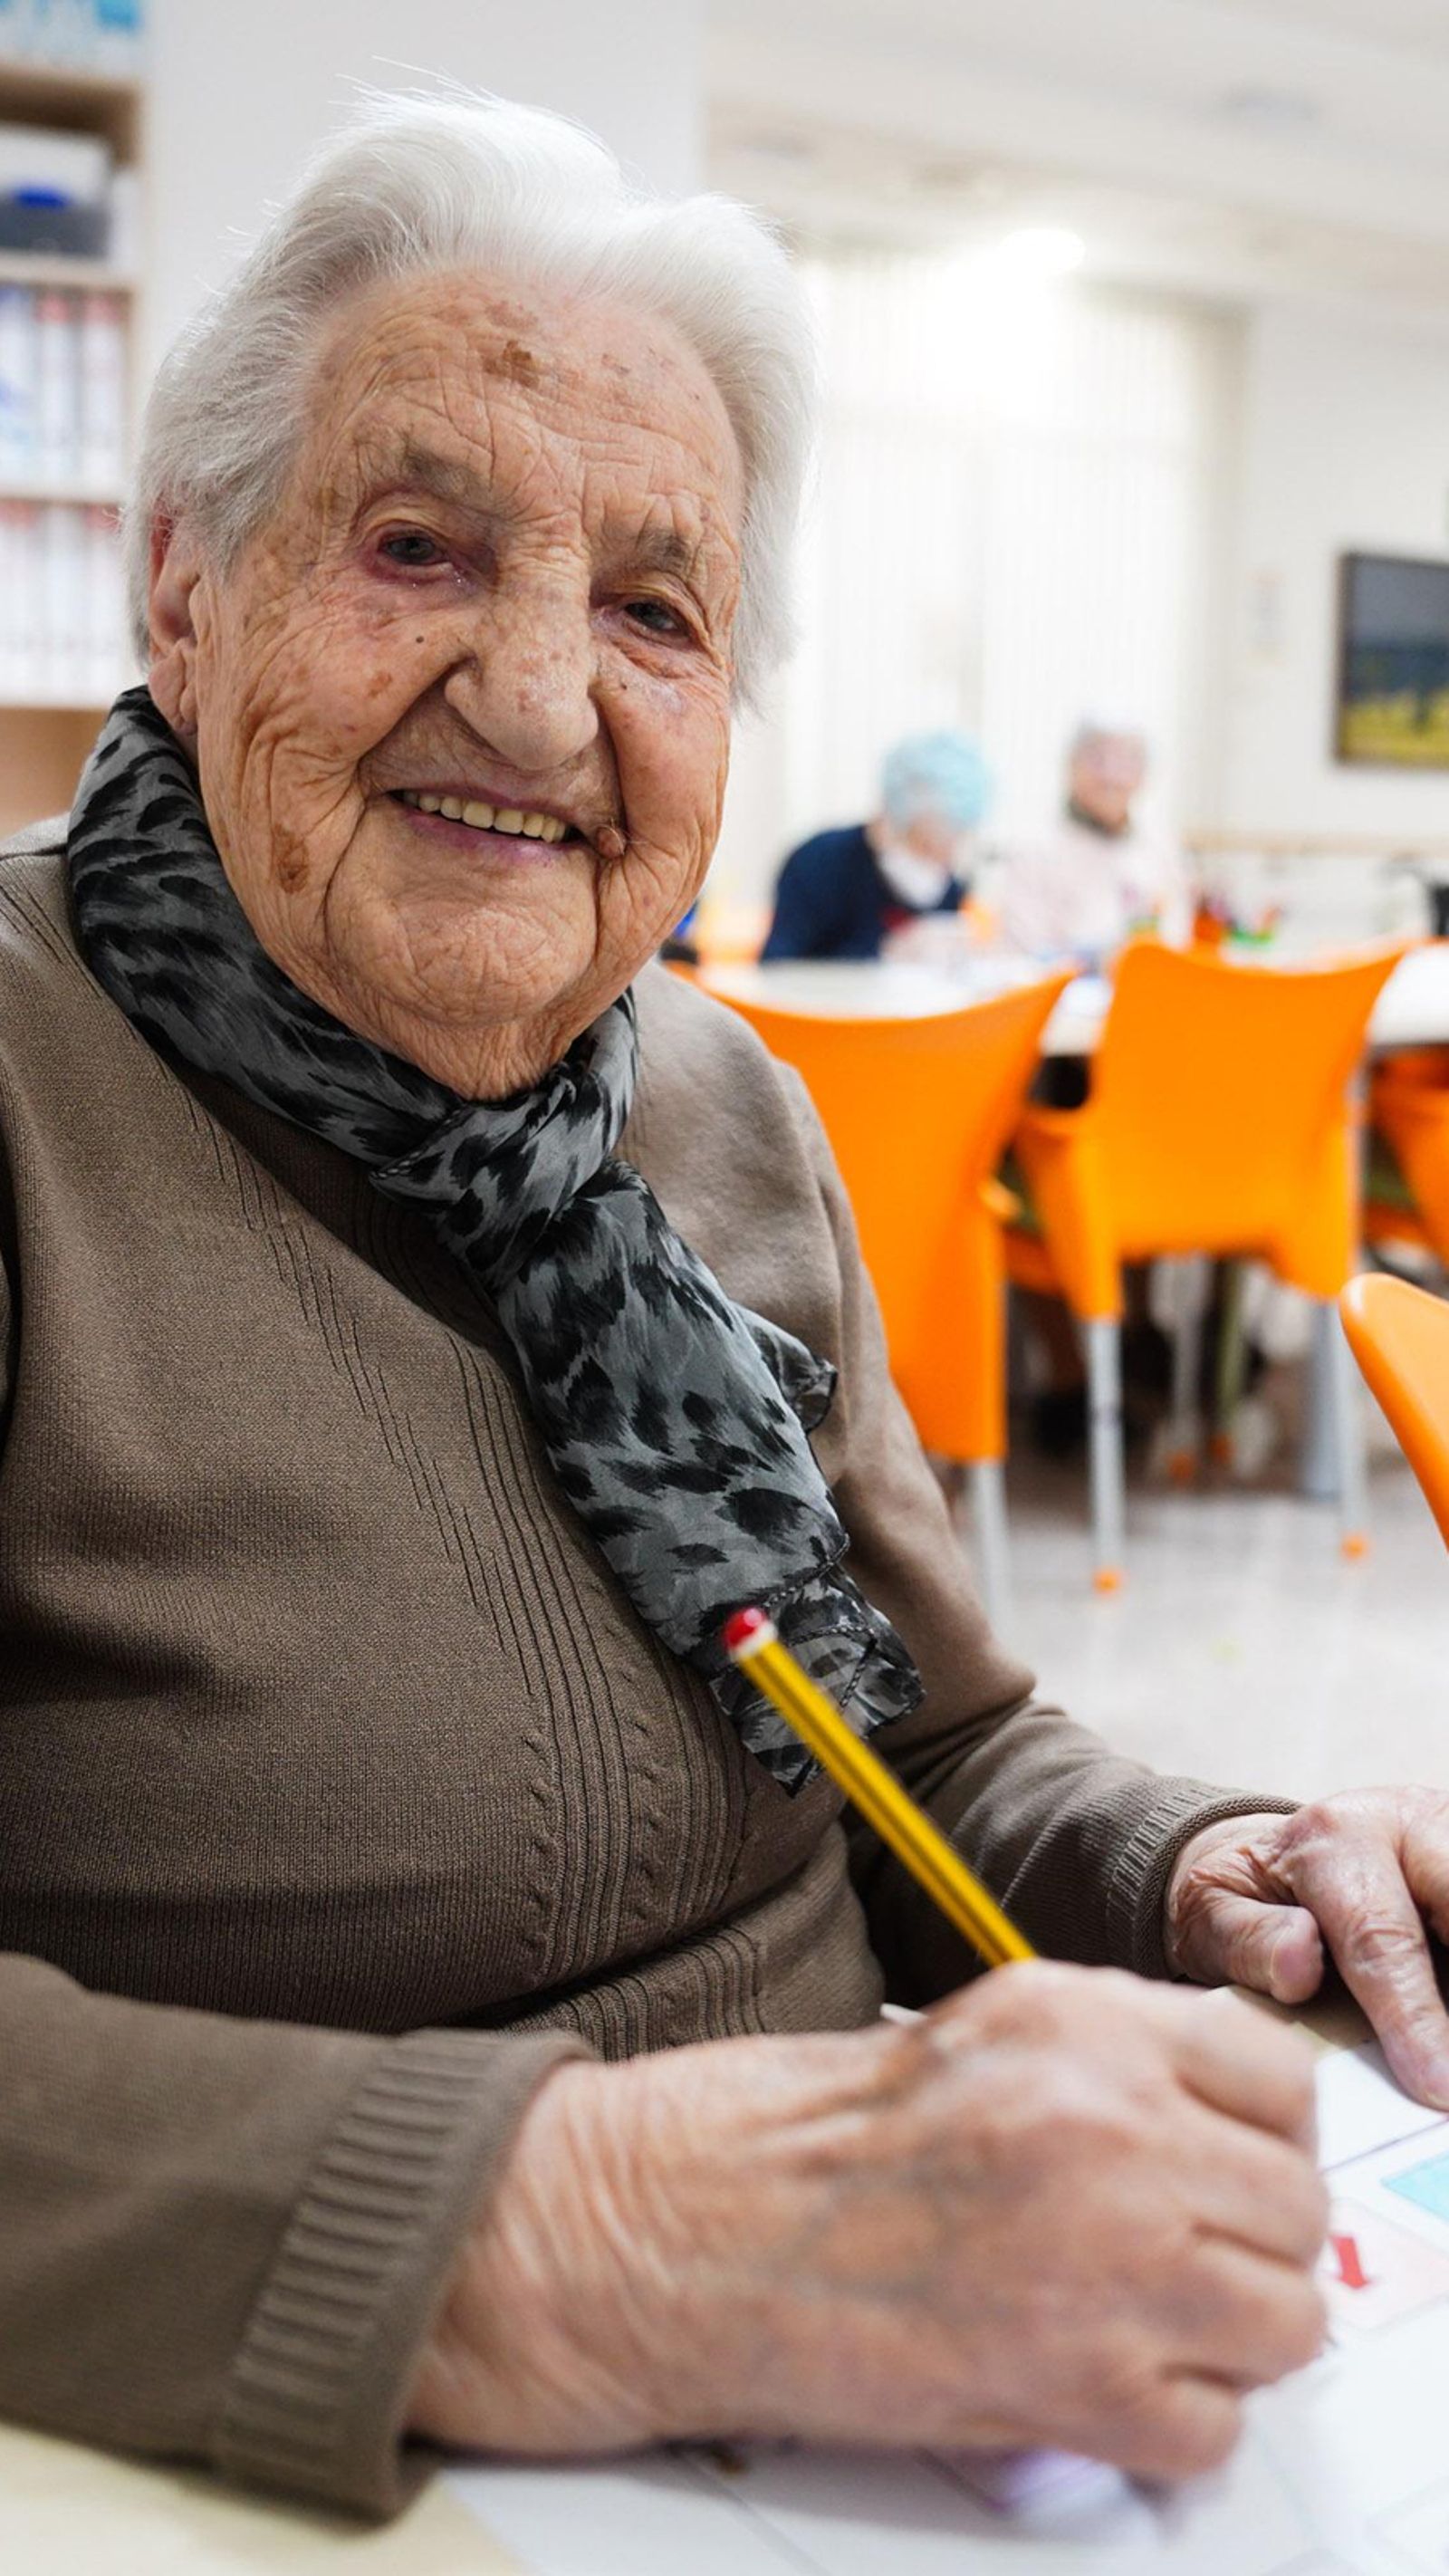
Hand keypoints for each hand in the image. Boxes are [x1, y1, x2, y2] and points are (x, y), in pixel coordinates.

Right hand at [409, 1964, 1324, 2479]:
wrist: (694, 2228)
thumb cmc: (809, 2139)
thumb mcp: (990, 2033)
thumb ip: (1119, 2062)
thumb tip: (1227, 2127)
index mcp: (1087, 2024)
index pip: (1284, 2082)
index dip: (1266, 2139)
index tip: (1234, 2170)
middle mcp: (1112, 2126)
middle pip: (1295, 2206)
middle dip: (1249, 2243)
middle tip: (1184, 2261)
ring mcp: (1109, 2257)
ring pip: (1284, 2320)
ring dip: (1225, 2339)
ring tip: (1144, 2328)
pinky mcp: (1078, 2384)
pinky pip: (1211, 2430)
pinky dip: (1167, 2428)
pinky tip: (1095, 2386)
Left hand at [1166, 1788, 1448, 2107]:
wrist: (1273, 1853)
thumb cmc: (1243, 1897)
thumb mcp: (1214, 1915)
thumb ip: (1249, 1941)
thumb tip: (1299, 1964)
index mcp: (1334, 1839)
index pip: (1382, 1937)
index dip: (1414, 2018)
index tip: (1438, 2086)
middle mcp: (1403, 1823)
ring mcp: (1444, 1831)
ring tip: (1445, 2050)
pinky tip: (1443, 2010)